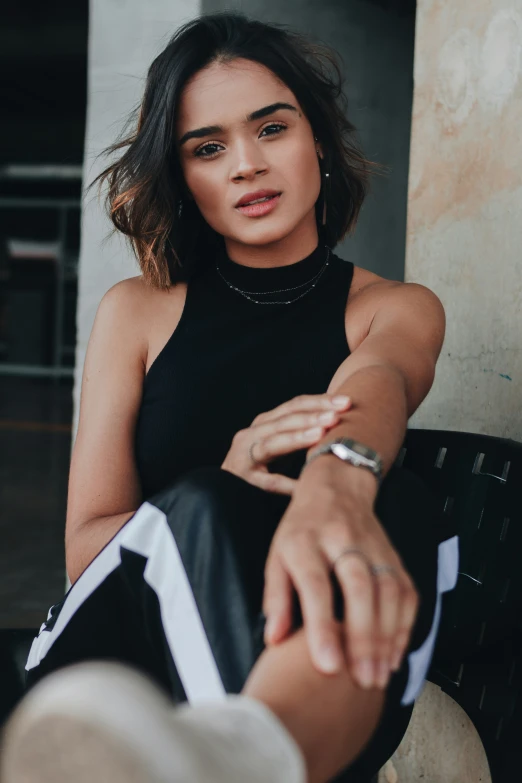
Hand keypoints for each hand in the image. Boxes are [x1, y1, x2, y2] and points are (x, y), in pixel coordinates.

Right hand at [221, 394, 351, 494]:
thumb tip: (339, 423)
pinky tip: (306, 486)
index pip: (293, 406)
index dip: (319, 401)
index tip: (347, 401)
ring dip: (298, 437)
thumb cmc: (259, 468)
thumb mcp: (278, 445)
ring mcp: (243, 457)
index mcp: (263, 423)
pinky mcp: (242, 480)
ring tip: (321, 432)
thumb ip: (300, 434)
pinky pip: (269, 482)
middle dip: (313, 414)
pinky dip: (287, 484)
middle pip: (285, 419)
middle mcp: (251, 434)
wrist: (221, 492)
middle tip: (338, 413)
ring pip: (273, 443)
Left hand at [262, 458, 419, 688]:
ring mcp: (373, 545)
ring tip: (378, 676)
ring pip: (388, 590)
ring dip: (388, 637)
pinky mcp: (394, 555)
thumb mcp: (276, 555)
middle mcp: (342, 539)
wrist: (337, 486)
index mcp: (304, 540)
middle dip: (364, 636)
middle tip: (362, 680)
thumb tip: (274, 640)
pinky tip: (395, 654)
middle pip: (359, 586)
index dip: (321, 625)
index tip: (327, 666)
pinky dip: (405, 626)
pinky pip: (406, 591)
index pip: (315, 584)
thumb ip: (276, 597)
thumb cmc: (301, 529)